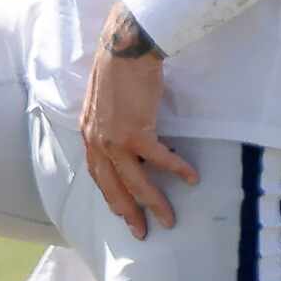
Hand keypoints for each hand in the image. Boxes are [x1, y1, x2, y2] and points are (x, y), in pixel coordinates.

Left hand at [78, 9, 196, 240]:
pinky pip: (160, 158)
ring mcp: (114, 138)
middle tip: (141, 232)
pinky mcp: (135, 130)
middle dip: (127, 212)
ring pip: (135, 181)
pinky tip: (191, 178)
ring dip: (153, 202)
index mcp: (88, 134)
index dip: (111, 195)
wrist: (124, 47)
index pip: (97, 174)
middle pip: (112, 186)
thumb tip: (131, 141)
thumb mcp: (105, 103)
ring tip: (169, 218)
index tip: (122, 212)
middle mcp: (96, 140)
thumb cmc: (119, 69)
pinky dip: (176, 169)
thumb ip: (110, 125)